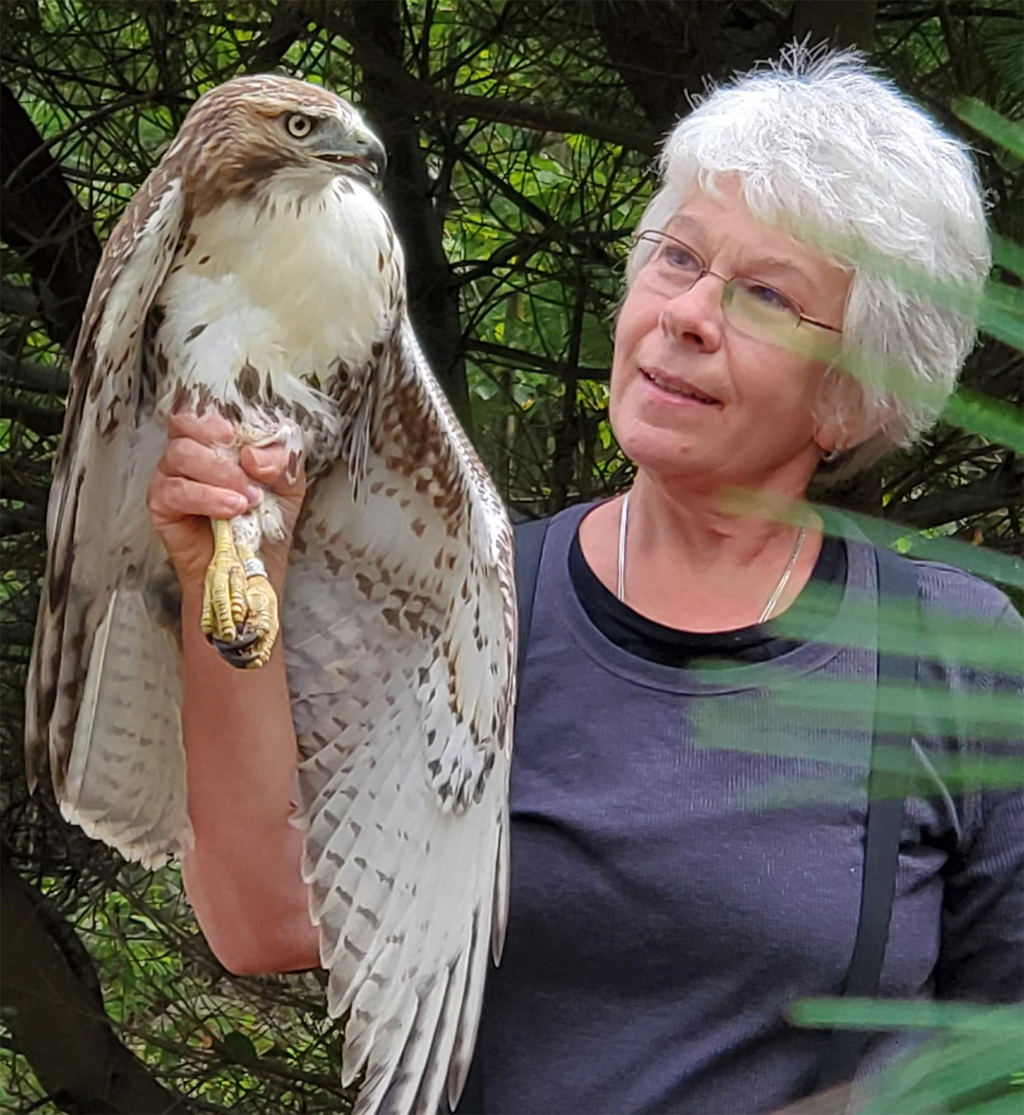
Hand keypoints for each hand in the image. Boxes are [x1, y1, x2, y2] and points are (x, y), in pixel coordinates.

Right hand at [148, 412, 306, 587]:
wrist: (254, 566)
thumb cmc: (267, 520)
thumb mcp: (289, 484)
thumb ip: (282, 460)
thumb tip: (253, 455)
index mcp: (217, 439)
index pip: (209, 409)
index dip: (228, 421)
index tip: (247, 439)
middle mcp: (190, 451)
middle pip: (187, 424)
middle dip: (224, 451)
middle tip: (251, 477)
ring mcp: (171, 475)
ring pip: (180, 454)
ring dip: (219, 475)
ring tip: (247, 501)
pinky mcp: (161, 503)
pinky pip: (174, 489)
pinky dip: (207, 497)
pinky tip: (231, 510)